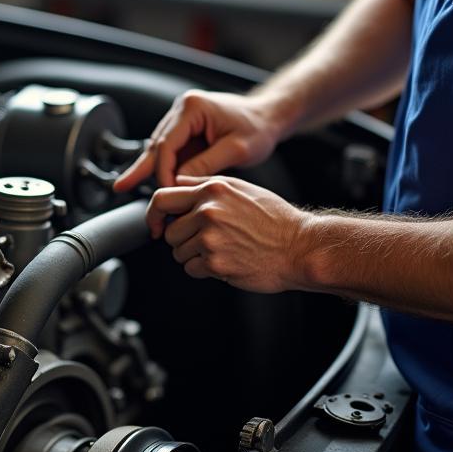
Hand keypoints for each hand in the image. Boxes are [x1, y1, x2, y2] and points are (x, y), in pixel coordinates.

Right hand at [113, 90, 284, 192]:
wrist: (268, 116)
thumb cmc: (258, 128)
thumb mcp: (237, 149)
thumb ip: (206, 164)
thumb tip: (179, 183)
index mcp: (192, 108)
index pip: (167, 143)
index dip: (164, 171)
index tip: (168, 193)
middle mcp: (181, 110)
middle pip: (155, 145)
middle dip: (142, 171)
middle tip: (121, 188)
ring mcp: (181, 120)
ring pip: (157, 149)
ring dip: (145, 171)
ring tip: (123, 187)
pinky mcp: (185, 132)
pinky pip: (167, 152)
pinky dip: (158, 168)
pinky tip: (141, 181)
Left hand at [145, 176, 313, 293]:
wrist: (300, 247)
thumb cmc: (274, 219)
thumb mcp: (240, 188)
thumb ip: (205, 183)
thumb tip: (176, 182)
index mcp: (211, 191)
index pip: (162, 199)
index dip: (153, 214)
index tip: (155, 224)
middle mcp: (208, 212)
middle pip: (169, 231)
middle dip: (181, 239)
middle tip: (204, 240)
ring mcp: (210, 238)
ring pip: (178, 252)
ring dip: (193, 255)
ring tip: (221, 249)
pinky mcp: (215, 263)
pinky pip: (190, 269)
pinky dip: (203, 269)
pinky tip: (224, 261)